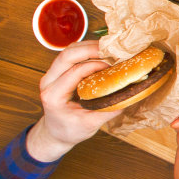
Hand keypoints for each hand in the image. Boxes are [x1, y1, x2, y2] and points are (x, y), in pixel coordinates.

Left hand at [27, 41, 119, 162]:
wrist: (55, 132)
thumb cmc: (70, 130)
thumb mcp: (90, 124)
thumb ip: (108, 109)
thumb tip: (129, 95)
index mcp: (53, 96)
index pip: (74, 72)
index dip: (94, 65)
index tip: (113, 65)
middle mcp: (48, 82)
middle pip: (67, 55)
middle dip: (90, 49)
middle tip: (111, 50)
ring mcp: (51, 75)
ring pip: (68, 51)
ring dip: (88, 46)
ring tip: (109, 50)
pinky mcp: (58, 72)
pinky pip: (70, 55)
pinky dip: (86, 50)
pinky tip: (101, 53)